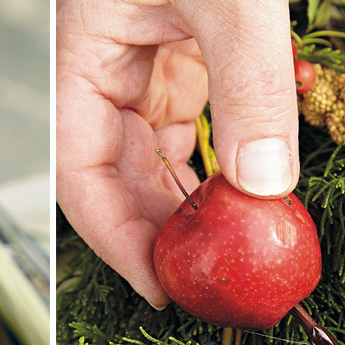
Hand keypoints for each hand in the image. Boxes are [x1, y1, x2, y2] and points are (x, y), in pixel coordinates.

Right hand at [56, 0, 298, 307]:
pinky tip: (232, 198)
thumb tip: (265, 185)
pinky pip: (181, 134)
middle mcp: (102, 73)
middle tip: (202, 282)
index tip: (159, 286)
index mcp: (82, 58)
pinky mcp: (174, 64)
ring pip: (147, 161)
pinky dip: (206, 170)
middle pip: (114, 178)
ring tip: (220, 252)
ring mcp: (137, 70)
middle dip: (155, 234)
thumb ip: (248, 82)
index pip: (79, 173)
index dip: (113, 238)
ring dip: (182, 208)